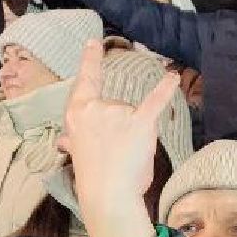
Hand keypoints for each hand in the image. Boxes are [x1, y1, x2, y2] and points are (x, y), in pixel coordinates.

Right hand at [60, 40, 180, 236]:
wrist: (107, 193)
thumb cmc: (93, 177)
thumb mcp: (77, 153)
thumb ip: (73, 141)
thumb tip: (64, 141)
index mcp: (77, 113)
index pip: (85, 82)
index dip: (90, 61)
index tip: (93, 43)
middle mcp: (95, 107)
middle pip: (118, 107)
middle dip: (122, 129)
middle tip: (115, 153)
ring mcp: (117, 113)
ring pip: (135, 115)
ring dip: (135, 134)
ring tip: (126, 156)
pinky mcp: (139, 123)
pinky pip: (154, 102)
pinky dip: (165, 90)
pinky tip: (172, 78)